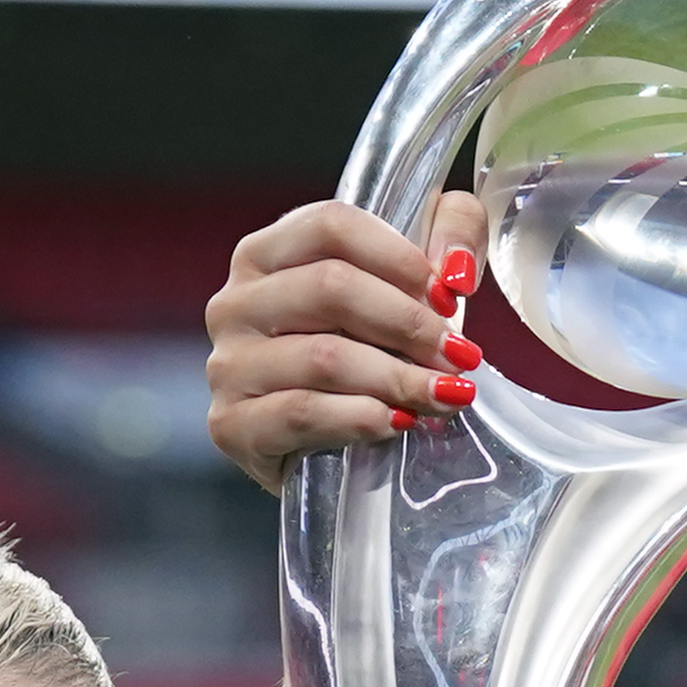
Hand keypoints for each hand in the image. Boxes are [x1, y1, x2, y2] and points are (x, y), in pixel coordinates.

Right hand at [206, 191, 487, 492]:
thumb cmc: (368, 355)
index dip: (399, 258)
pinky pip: (302, 413)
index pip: (331, 226)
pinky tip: (398, 422)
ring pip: (322, 357)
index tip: (448, 297)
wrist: (328, 460)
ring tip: (445, 395)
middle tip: (458, 356)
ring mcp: (228, 366)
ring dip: (397, 378)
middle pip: (329, 288)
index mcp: (266, 253)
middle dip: (408, 324)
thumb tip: (456, 271)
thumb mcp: (411, 284)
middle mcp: (236, 303)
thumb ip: (450, 235)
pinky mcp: (233, 427)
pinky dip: (360, 418)